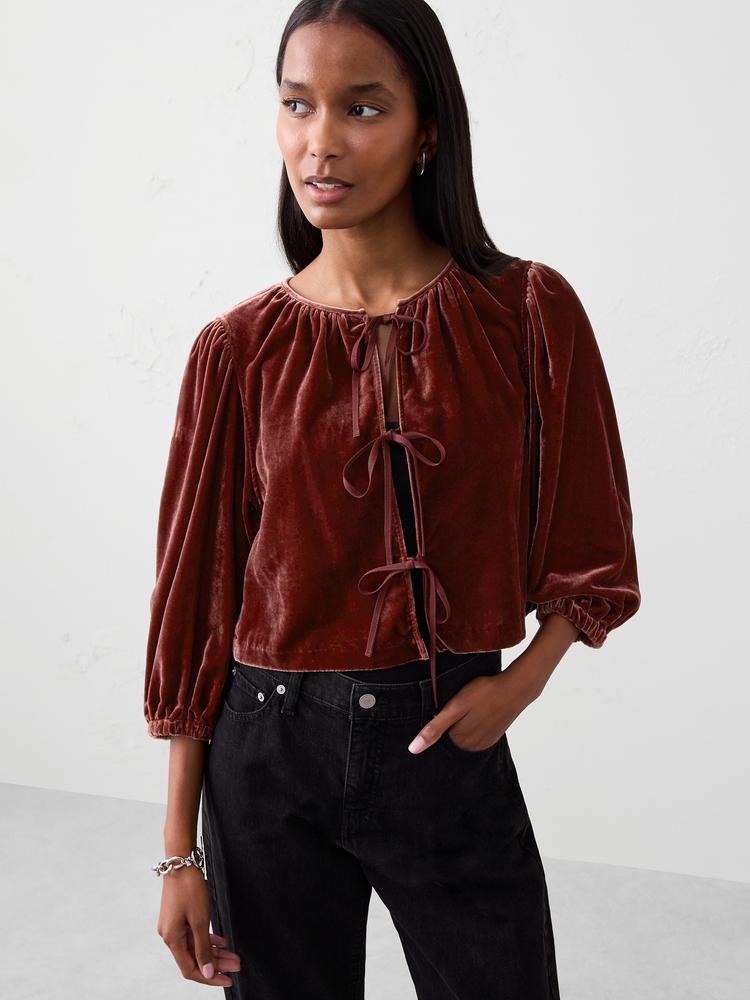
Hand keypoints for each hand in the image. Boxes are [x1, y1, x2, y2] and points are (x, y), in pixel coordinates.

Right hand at [157, 865, 239, 986]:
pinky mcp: (179, 917)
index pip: (191, 969)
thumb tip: (206, 972)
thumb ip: (203, 948)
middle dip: (217, 964)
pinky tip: (223, 942)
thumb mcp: (200, 920)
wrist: (180, 862)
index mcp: (172, 940)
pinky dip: (209, 940)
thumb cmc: (189, 888)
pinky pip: (195, 935)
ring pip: (197, 946)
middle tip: (238, 965)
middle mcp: (170, 936)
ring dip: (216, 952)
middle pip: (195, 958)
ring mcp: (174, 926)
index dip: (209, 977)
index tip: (228, 980)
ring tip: (234, 956)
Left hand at [407, 662, 536, 753]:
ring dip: (456, 732)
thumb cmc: (484, 693)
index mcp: (460, 741)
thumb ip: (435, 728)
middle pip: (450, 744)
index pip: (437, 744)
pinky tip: (470, 718)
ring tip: (456, 715)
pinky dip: (468, 731)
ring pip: (462, 741)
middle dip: (442, 734)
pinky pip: (475, 738)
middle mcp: (472, 747)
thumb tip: (413, 750)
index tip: (427, 722)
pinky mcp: (493, 736)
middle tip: (442, 714)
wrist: (516, 687)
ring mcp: (484, 743)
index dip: (430, 733)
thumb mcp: (455, 707)